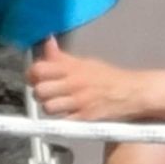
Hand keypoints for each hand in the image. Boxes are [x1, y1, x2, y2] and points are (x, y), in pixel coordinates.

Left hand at [27, 38, 148, 121]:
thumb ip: (62, 57)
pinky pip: (62, 121)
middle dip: (39, 93)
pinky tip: (68, 114)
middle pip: (39, 90)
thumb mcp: (85, 62)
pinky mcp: (84, 118)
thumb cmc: (108, 77)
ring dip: (50, 107)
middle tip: (47, 93)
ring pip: (48, 108)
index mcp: (72, 68)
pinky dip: (62, 119)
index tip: (36, 77)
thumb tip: (47, 42)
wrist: (131, 92)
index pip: (39, 69)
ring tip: (58, 104)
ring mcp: (78, 102)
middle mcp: (74, 84)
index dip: (33, 74)